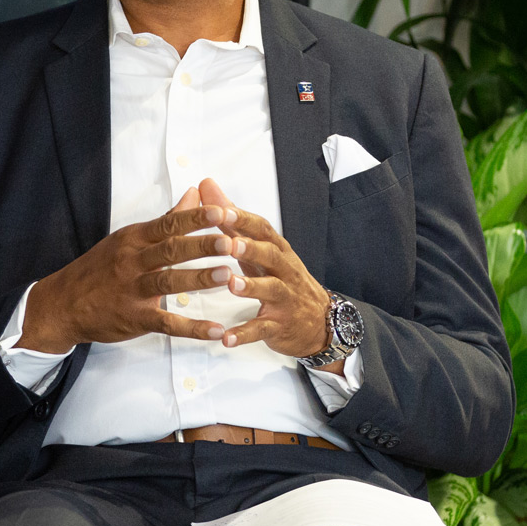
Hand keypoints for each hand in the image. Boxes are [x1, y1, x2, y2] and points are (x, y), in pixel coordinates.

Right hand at [19, 187, 238, 352]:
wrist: (63, 303)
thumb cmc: (101, 267)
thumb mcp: (129, 238)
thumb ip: (167, 219)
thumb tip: (195, 193)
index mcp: (134, 239)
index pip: (168, 224)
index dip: (196, 218)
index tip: (223, 212)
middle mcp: (133, 262)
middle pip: (171, 251)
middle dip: (202, 246)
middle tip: (231, 241)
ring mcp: (133, 291)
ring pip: (169, 283)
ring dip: (199, 279)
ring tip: (228, 275)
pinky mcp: (135, 318)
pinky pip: (166, 323)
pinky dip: (192, 328)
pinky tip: (215, 330)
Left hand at [197, 178, 335, 361]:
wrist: (319, 322)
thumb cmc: (282, 280)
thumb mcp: (260, 249)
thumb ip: (231, 220)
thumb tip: (207, 187)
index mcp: (276, 250)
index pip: (261, 228)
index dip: (242, 219)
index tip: (219, 209)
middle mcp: (283, 270)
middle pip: (270, 255)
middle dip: (250, 248)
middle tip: (229, 242)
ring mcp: (284, 298)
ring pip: (270, 289)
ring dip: (251, 287)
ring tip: (231, 285)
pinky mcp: (280, 324)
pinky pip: (262, 329)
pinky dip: (245, 333)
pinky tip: (226, 338)